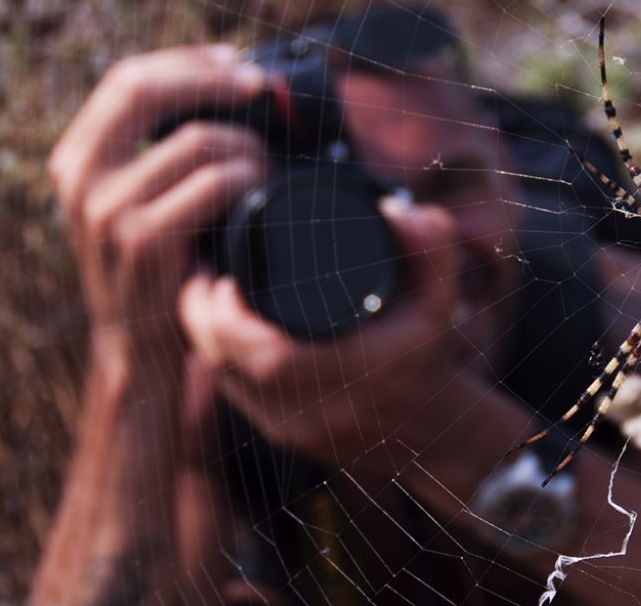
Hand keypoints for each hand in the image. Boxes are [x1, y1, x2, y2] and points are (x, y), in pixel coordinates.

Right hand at [48, 46, 266, 373]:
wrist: (139, 347)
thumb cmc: (158, 265)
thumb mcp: (136, 202)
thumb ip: (156, 153)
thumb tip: (225, 89)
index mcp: (77, 159)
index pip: (127, 79)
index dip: (186, 61)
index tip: (234, 60)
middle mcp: (82, 179)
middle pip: (148, 90)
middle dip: (213, 80)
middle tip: (258, 88)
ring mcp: (110, 211)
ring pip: (197, 141)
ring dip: (247, 145)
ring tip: (268, 165)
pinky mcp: (145, 241)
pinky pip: (214, 184)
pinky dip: (250, 179)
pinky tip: (263, 191)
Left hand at [178, 196, 466, 469]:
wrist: (430, 433)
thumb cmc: (428, 358)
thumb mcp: (439, 298)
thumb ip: (430, 246)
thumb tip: (394, 207)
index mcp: (349, 376)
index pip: (260, 351)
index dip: (224, 310)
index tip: (227, 271)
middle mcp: (312, 410)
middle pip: (221, 362)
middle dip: (200, 314)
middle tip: (207, 274)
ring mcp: (291, 428)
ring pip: (219, 379)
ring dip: (205, 335)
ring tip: (209, 293)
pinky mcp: (280, 434)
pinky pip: (230, 393)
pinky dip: (220, 357)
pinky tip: (223, 328)